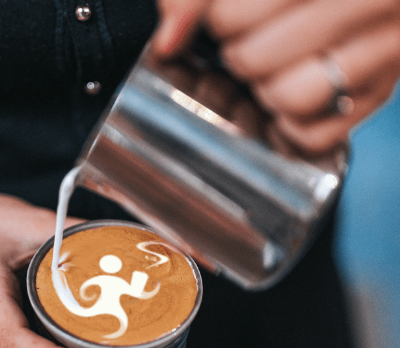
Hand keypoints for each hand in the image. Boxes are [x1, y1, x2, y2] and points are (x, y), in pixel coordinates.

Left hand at [154, 0, 399, 152]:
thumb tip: (169, 41)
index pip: (231, 16)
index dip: (217, 20)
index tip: (226, 14)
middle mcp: (373, 3)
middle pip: (253, 60)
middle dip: (238, 54)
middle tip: (251, 40)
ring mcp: (385, 52)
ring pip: (290, 99)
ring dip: (266, 90)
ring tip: (273, 68)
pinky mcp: (380, 94)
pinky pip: (314, 135)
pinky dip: (291, 125)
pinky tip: (292, 92)